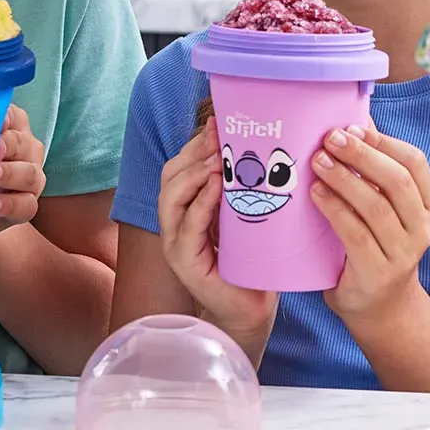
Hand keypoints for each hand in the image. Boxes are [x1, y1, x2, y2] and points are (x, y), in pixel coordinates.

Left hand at [0, 105, 45, 234]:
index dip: (2, 119)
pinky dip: (10, 204)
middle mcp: (26, 149)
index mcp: (12, 127)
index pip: (10, 117)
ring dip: (8, 175)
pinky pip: (27, 204)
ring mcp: (31, 177)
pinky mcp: (28, 204)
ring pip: (28, 174)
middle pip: (21, 143)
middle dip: (6, 146)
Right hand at [158, 118, 277, 351]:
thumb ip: (241, 185)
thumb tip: (259, 144)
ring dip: (194, 174)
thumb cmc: (251, 259)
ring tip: (218, 160)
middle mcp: (174, 221)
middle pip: (170, 175)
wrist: (253, 306)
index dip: (195, 143)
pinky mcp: (184, 262)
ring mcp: (175, 242)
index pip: (180, 166)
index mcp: (186, 206)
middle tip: (220, 137)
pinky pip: (187, 226)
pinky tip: (217, 187)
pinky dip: (200, 203)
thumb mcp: (244, 213)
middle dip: (194, 152)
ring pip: (171, 197)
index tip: (218, 124)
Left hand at [310, 122, 429, 323]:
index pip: (415, 163)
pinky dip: (335, 209)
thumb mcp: (381, 207)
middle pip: (397, 182)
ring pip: (376, 207)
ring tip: (318, 161)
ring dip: (344, 179)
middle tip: (331, 138)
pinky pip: (356, 234)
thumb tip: (350, 119)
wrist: (379, 305)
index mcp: (427, 205)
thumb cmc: (374, 243)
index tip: (352, 126)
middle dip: (361, 154)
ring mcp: (403, 253)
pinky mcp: (378, 272)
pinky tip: (316, 193)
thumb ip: (371, 171)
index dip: (384, 141)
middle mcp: (422, 228)